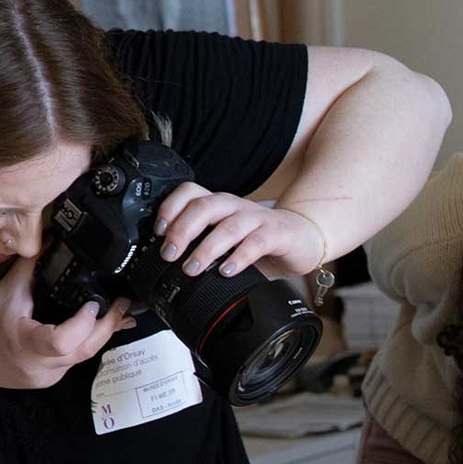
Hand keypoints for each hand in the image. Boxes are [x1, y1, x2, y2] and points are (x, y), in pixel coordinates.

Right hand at [0, 255, 131, 391]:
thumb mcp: (4, 293)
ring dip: (104, 334)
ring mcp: (49, 376)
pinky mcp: (52, 378)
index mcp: (27, 344)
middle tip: (122, 303)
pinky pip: (77, 360)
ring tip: (120, 313)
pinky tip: (100, 328)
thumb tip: (50, 243)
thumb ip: (31, 268)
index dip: (84, 322)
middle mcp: (41, 365)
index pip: (64, 340)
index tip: (93, 303)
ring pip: (86, 356)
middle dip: (109, 325)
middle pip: (87, 349)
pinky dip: (89, 342)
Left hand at [152, 183, 327, 277]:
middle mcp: (236, 207)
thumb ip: (201, 247)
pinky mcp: (278, 234)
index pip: (190, 192)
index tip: (158, 232)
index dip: (170, 208)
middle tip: (169, 255)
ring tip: (192, 268)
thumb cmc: (261, 243)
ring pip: (228, 226)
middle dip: (182, 230)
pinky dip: (239, 257)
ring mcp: (257, 219)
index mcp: (220, 205)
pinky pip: (256, 243)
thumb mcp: (226, 242)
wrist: (304, 240)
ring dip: (206, 248)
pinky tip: (227, 271)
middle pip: (204, 206)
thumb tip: (166, 268)